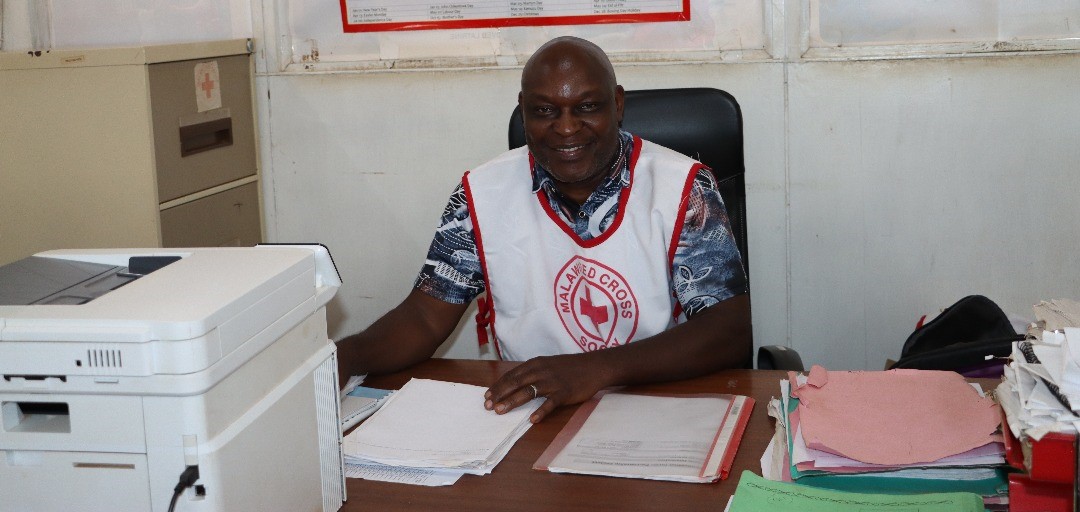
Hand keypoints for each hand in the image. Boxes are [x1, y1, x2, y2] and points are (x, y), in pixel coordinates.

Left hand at [484, 353, 610, 422]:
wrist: (595, 366)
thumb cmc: (570, 367)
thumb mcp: (548, 365)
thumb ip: (533, 373)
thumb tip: (514, 385)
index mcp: (536, 364)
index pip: (512, 375)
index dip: (498, 386)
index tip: (486, 396)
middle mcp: (541, 371)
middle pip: (516, 382)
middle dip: (500, 394)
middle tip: (487, 406)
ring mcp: (553, 381)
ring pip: (529, 391)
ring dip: (512, 401)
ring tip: (500, 411)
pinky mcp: (565, 392)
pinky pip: (551, 403)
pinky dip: (541, 411)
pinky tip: (532, 420)